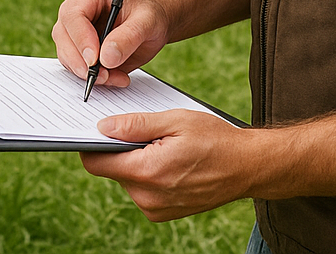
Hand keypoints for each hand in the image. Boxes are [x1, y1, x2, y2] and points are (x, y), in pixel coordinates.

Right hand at [52, 0, 171, 88]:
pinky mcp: (82, 52)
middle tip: (101, 75)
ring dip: (86, 72)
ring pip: (67, 54)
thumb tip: (107, 57)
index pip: (73, 15)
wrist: (154, 26)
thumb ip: (128, 36)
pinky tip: (114, 78)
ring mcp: (77, 33)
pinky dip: (93, 79)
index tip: (94, 59)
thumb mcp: (147, 21)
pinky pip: (77, 68)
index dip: (80, 38)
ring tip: (114, 77)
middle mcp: (79, 13)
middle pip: (63, 35)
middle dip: (79, 60)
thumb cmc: (149, 15)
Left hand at [81, 109, 248, 220]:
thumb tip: (103, 127)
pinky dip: (148, 173)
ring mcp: (155, 210)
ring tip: (163, 145)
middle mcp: (147, 197)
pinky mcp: (162, 214)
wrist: (246, 167)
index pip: (96, 163)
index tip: (95, 127)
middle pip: (112, 169)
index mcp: (147, 172)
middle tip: (143, 129)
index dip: (90, 143)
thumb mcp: (174, 120)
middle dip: (120, 148)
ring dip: (136, 160)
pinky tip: (169, 159)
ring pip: (127, 178)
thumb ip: (135, 125)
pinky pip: (141, 189)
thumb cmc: (214, 139)